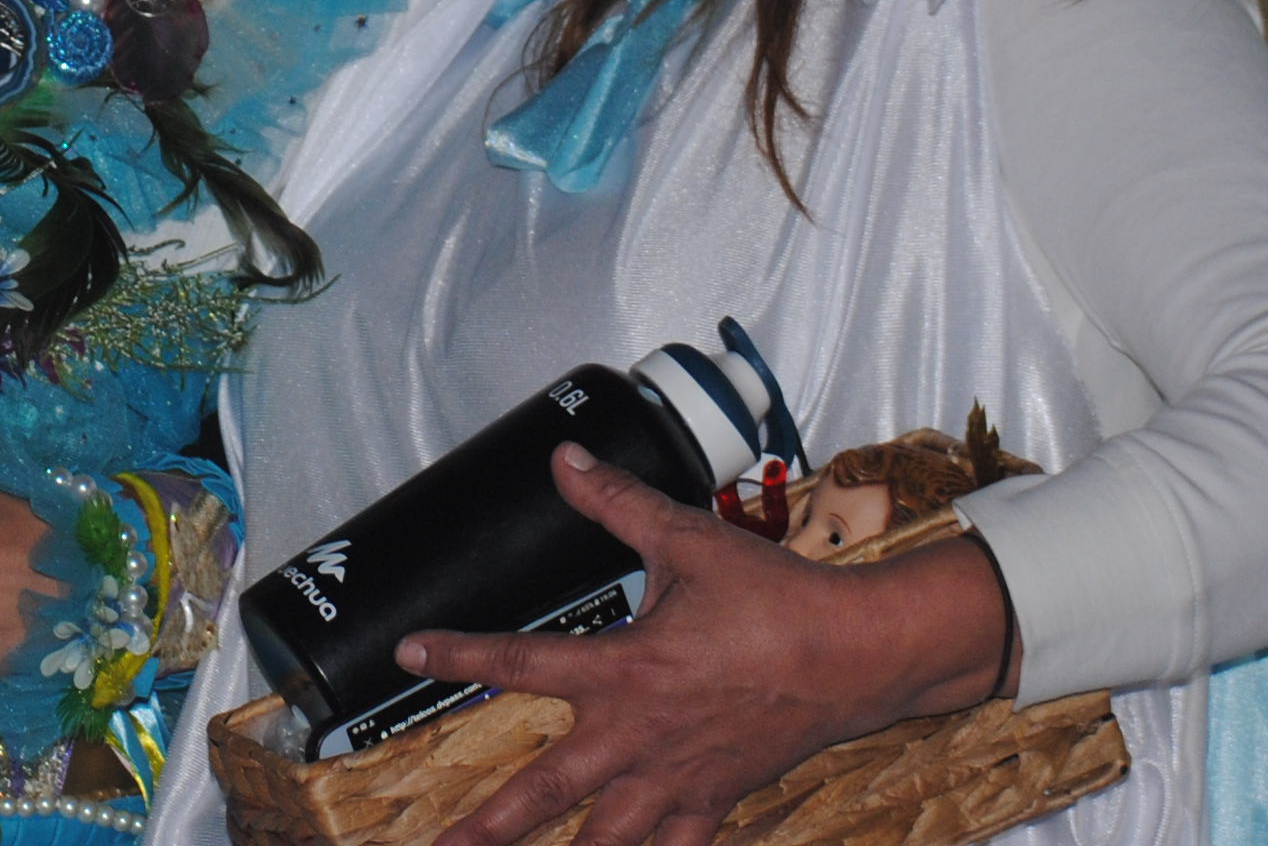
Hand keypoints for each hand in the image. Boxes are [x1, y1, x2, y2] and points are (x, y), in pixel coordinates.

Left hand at [405, 445, 1014, 845]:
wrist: (857, 654)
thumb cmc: (774, 598)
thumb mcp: (688, 539)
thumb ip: (617, 502)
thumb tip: (566, 459)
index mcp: (626, 669)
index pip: (522, 660)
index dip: (460, 655)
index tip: (409, 652)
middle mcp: (640, 736)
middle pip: (548, 791)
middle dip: (490, 826)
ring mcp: (677, 779)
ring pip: (605, 840)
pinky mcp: (714, 800)